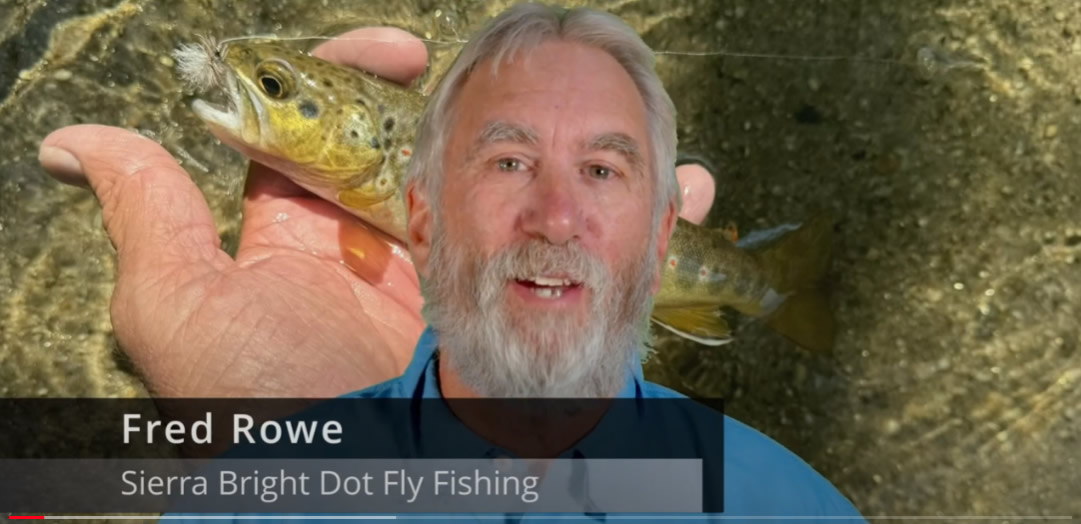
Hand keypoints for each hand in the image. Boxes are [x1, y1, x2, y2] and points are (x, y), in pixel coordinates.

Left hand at [37, 28, 716, 398]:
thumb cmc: (262, 412)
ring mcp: (456, 292)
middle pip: (438, 155)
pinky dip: (637, 228)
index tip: (404, 48)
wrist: (365, 497)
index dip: (359, 74)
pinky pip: (581, 266)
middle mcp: (384, 260)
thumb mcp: (183, 313)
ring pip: (521, 199)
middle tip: (529, 70)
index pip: (332, 132)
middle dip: (483, 106)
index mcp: (308, 241)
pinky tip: (685, 197)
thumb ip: (151, 219)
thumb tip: (79, 143)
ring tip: (622, 118)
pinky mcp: (515, 328)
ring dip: (575, 155)